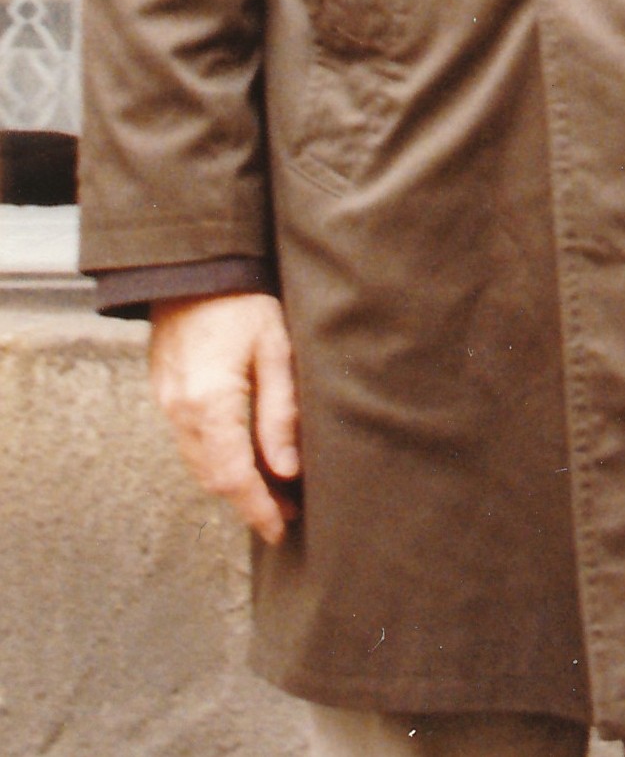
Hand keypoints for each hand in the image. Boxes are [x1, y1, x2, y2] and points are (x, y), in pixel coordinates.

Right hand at [148, 292, 300, 545]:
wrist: (193, 266)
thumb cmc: (243, 301)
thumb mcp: (276, 350)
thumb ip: (280, 413)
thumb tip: (288, 471)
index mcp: (210, 403)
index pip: (233, 477)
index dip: (258, 509)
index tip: (281, 528)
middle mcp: (181, 412)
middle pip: (213, 478)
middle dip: (249, 501)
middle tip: (287, 511)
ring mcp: (167, 404)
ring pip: (199, 464)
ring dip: (232, 482)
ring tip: (273, 488)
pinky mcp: (165, 393)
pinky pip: (190, 442)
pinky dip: (216, 458)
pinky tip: (244, 455)